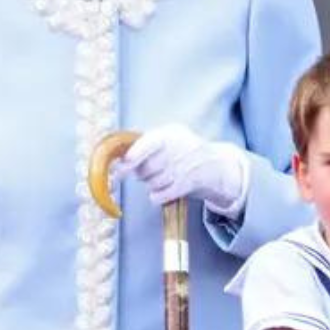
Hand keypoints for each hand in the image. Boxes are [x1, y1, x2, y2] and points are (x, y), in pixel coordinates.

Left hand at [118, 123, 249, 215]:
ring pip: (150, 183)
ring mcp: (182, 168)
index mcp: (169, 134)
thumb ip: (144, 143)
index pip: (146, 145)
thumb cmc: (182, 148)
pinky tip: (165, 188)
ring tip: (163, 175)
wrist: (213, 164)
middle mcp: (177, 149)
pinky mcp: (185, 185)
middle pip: (144, 169)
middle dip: (142, 172)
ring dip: (152, 183)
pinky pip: (158, 196)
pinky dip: (157, 195)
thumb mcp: (168, 136)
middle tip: (151, 168)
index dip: (130, 158)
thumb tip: (117, 159)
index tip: (118, 169)